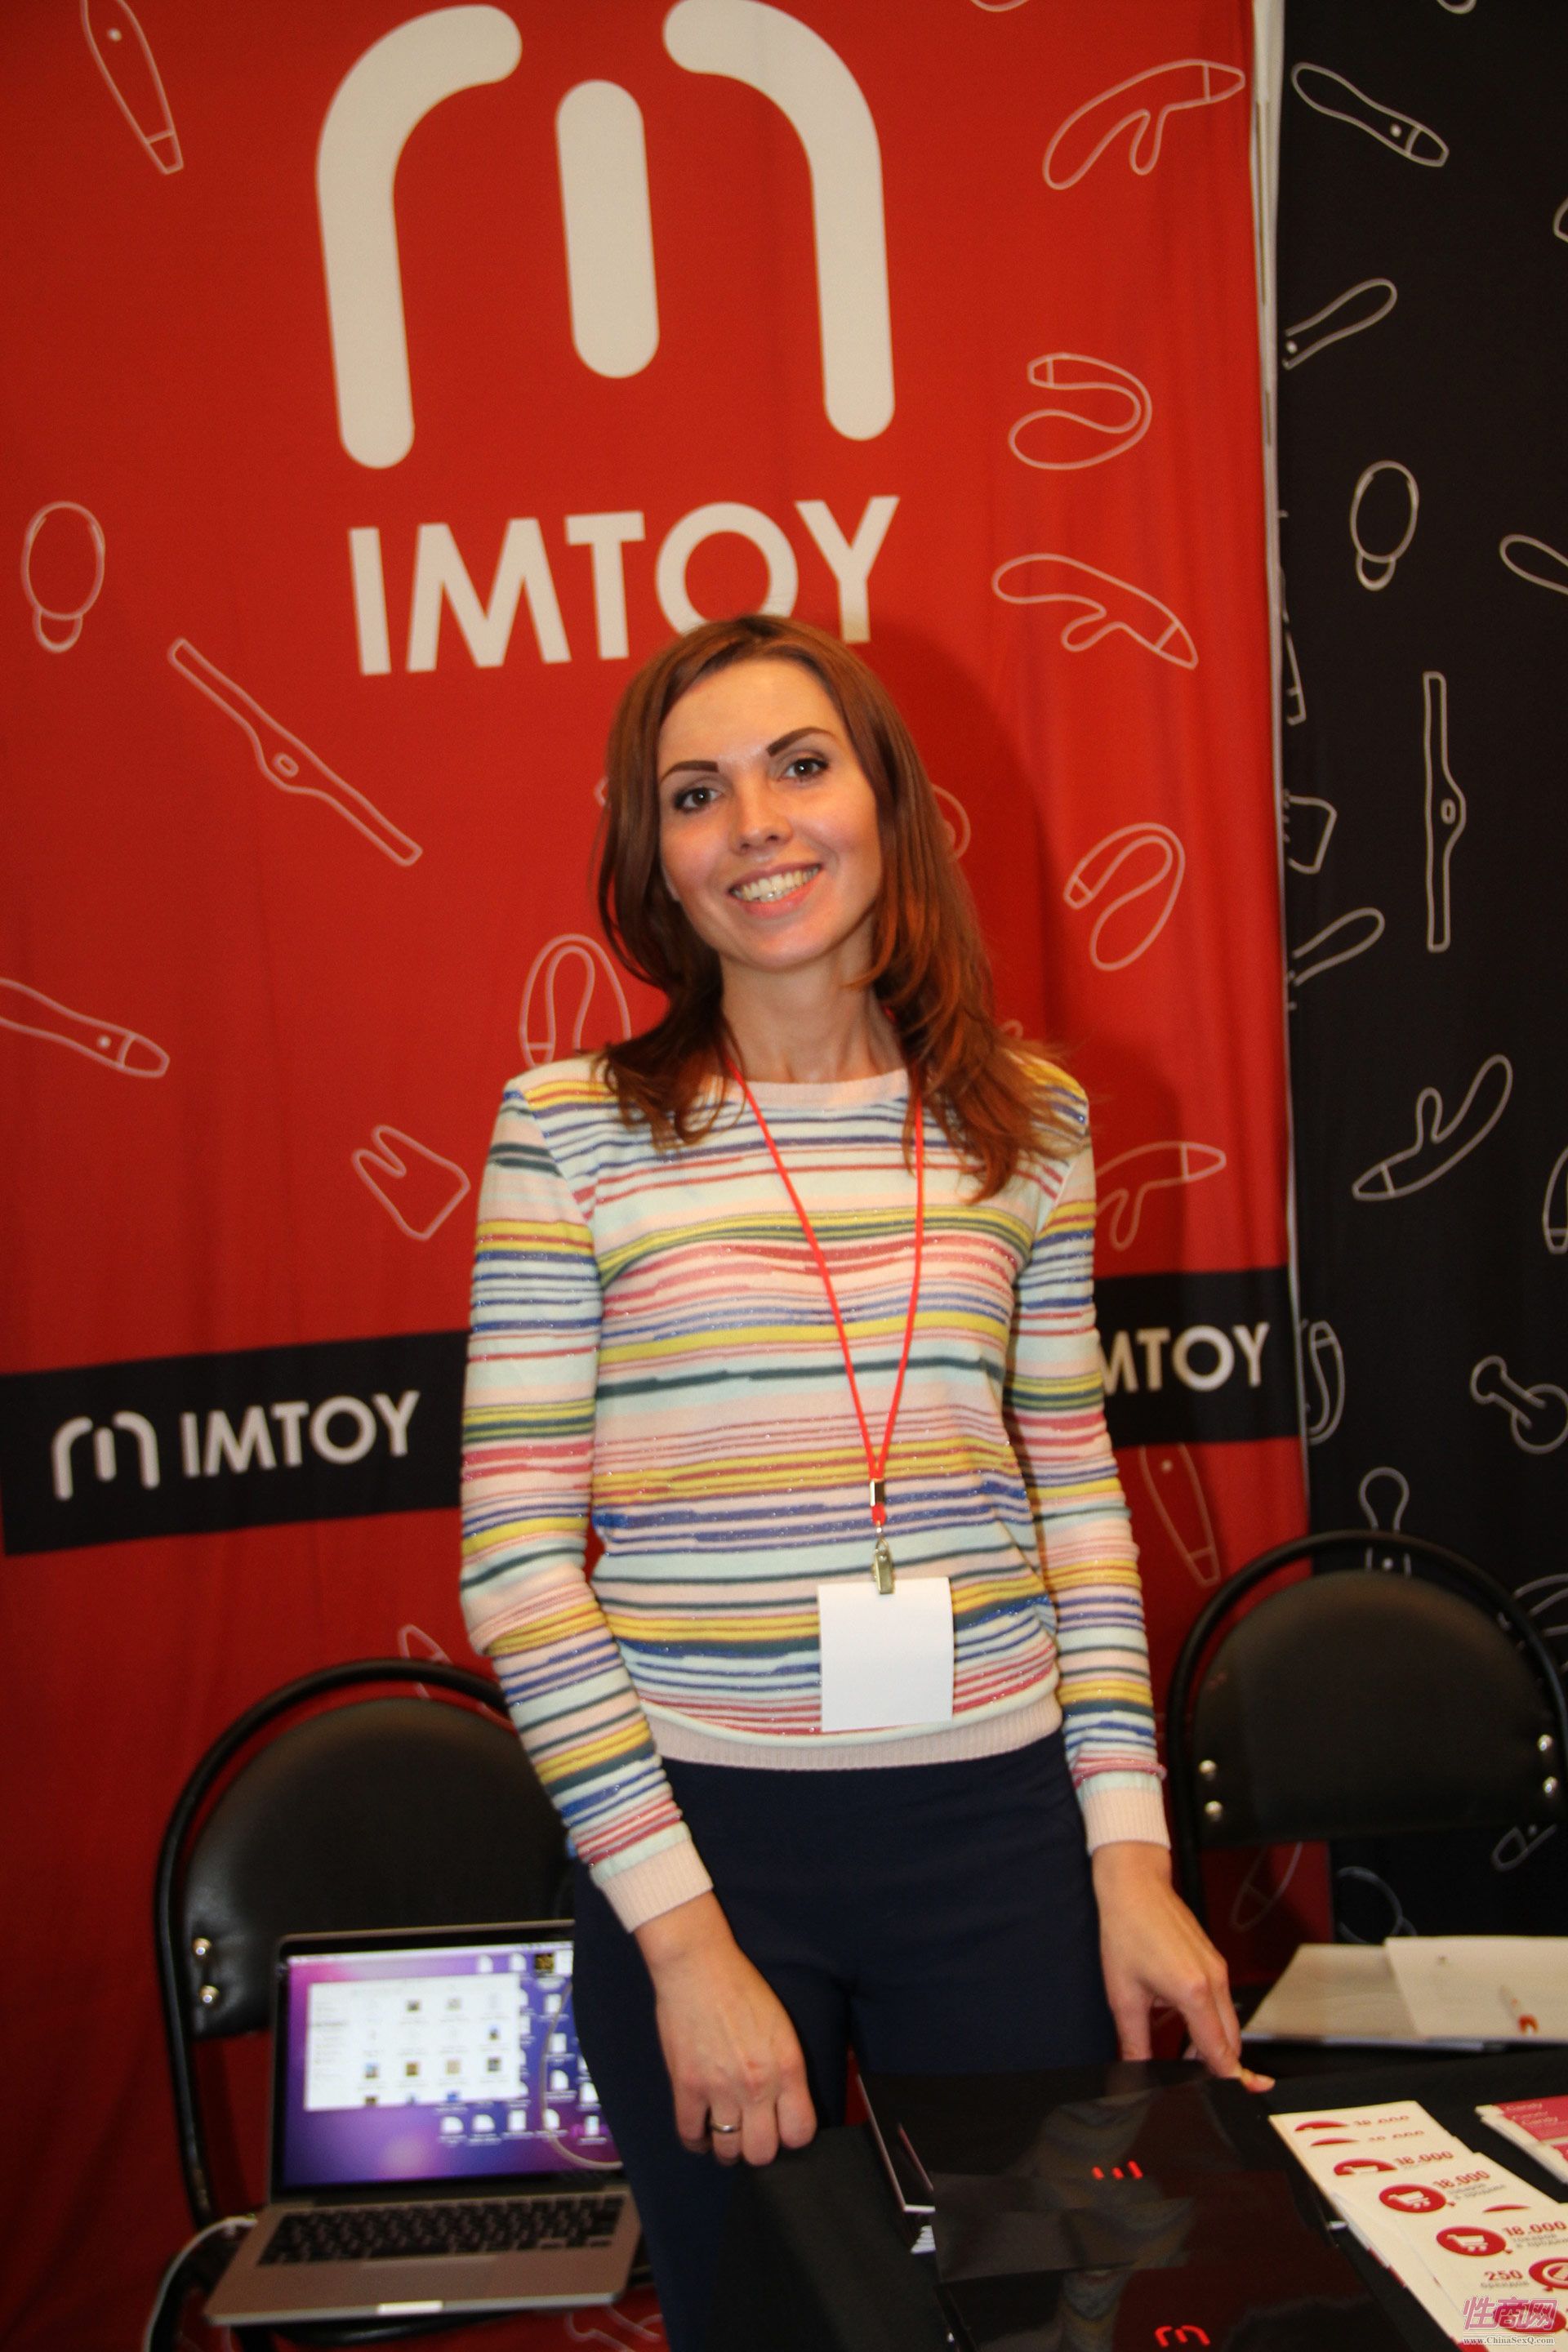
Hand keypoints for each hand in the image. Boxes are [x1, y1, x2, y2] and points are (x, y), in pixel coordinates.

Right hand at [634, 1893, 817, 2165]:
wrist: (698, 1966)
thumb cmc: (742, 1987)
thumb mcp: (782, 2028)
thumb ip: (787, 2070)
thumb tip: (789, 2104)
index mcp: (787, 2067)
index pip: (800, 2132)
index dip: (792, 2136)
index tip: (782, 2129)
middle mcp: (757, 2085)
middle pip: (763, 2152)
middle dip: (759, 2148)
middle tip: (753, 2134)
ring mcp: (720, 2089)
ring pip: (728, 2151)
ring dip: (728, 2148)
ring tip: (726, 2135)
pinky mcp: (687, 2086)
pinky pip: (690, 2135)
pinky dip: (696, 2141)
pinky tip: (701, 2131)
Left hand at [1091, 1842, 1272, 2091]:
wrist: (1134, 1886)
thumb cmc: (1127, 1932)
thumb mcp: (1124, 1995)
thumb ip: (1134, 2042)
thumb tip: (1134, 2073)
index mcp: (1194, 1993)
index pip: (1221, 2052)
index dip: (1226, 2081)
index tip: (1228, 2099)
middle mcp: (1214, 1981)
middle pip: (1231, 2041)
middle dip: (1220, 2067)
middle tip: (1200, 2084)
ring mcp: (1217, 1969)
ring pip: (1229, 2023)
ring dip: (1214, 2045)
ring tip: (1185, 2058)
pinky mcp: (1214, 1961)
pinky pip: (1222, 2003)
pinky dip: (1211, 2022)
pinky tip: (1186, 2027)